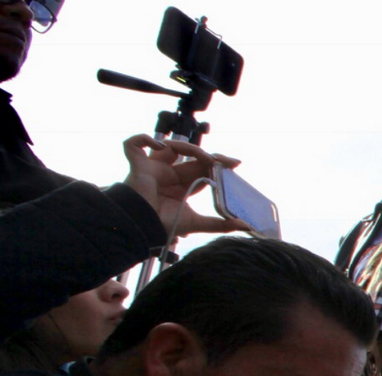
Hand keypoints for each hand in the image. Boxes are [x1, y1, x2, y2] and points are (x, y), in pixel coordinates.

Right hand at [121, 135, 248, 236]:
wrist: (142, 227)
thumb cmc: (164, 225)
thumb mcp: (197, 223)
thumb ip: (220, 224)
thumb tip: (245, 225)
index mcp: (181, 186)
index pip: (201, 170)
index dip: (217, 165)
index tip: (235, 164)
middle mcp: (168, 175)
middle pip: (192, 158)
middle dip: (211, 157)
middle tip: (228, 161)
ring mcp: (153, 168)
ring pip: (171, 147)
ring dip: (190, 148)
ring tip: (205, 158)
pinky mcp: (137, 165)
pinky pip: (133, 144)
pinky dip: (144, 139)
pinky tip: (161, 146)